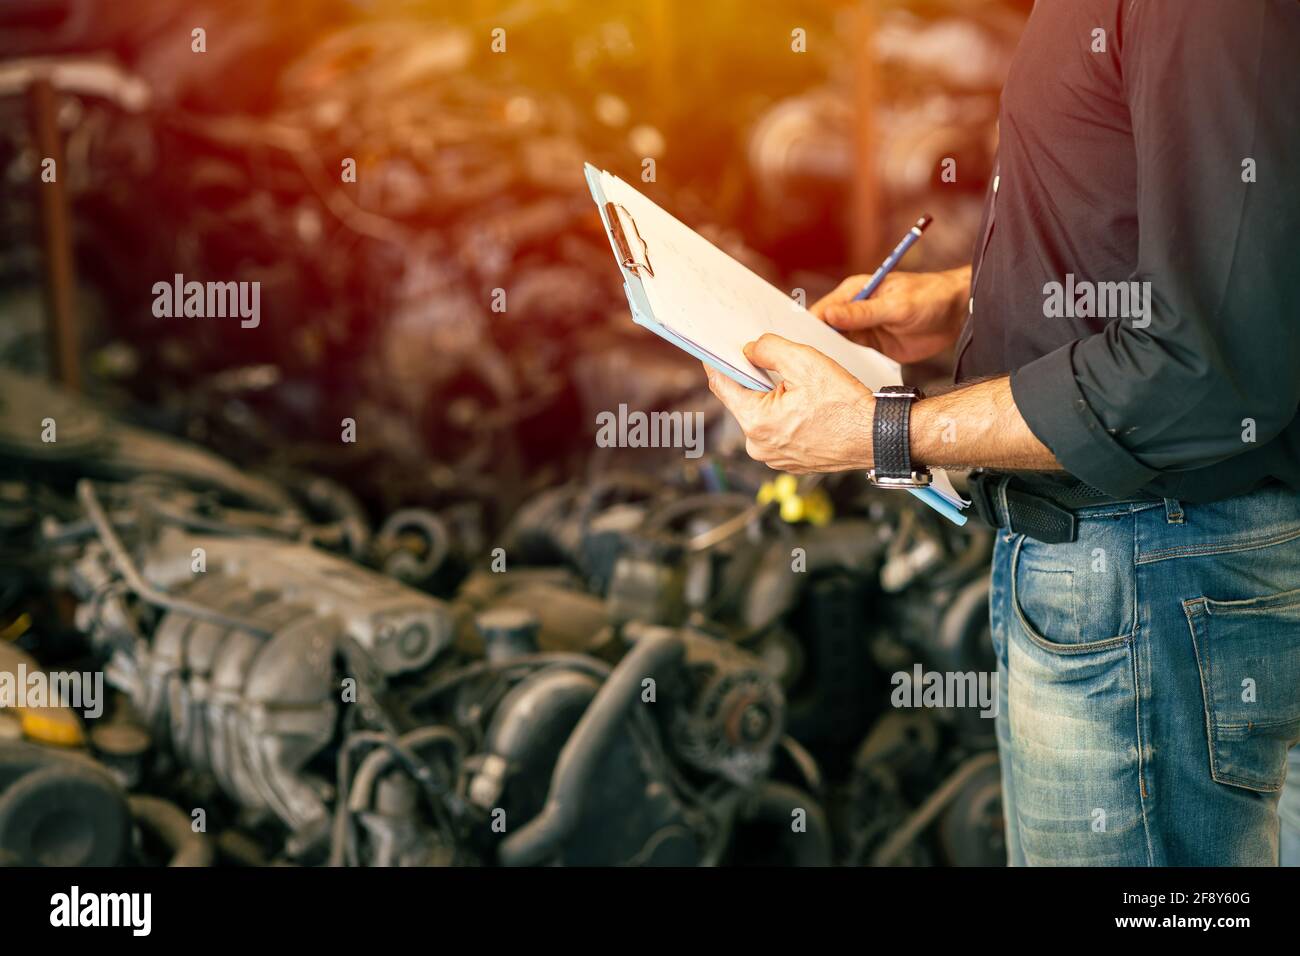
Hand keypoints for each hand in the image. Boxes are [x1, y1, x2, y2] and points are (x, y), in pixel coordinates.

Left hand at [704, 333, 873, 473]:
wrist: (877, 437)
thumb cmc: (845, 404)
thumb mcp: (805, 362)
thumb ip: (769, 350)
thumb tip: (750, 350)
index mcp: (756, 422)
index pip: (721, 385)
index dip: (717, 363)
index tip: (712, 350)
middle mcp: (758, 445)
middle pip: (744, 400)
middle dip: (756, 380)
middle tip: (777, 364)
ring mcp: (774, 458)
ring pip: (763, 416)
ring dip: (774, 399)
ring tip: (801, 389)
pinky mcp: (790, 462)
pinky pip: (779, 431)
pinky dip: (787, 416)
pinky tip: (808, 407)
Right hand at [809, 267, 969, 363]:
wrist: (956, 314)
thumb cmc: (929, 298)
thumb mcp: (896, 306)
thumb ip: (862, 312)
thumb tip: (829, 315)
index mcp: (855, 290)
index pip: (823, 309)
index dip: (809, 326)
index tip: (801, 345)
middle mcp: (854, 309)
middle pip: (824, 329)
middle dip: (816, 344)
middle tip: (807, 365)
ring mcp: (863, 328)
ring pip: (836, 344)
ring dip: (830, 356)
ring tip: (820, 374)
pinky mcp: (873, 345)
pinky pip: (852, 356)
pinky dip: (845, 364)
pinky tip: (840, 376)